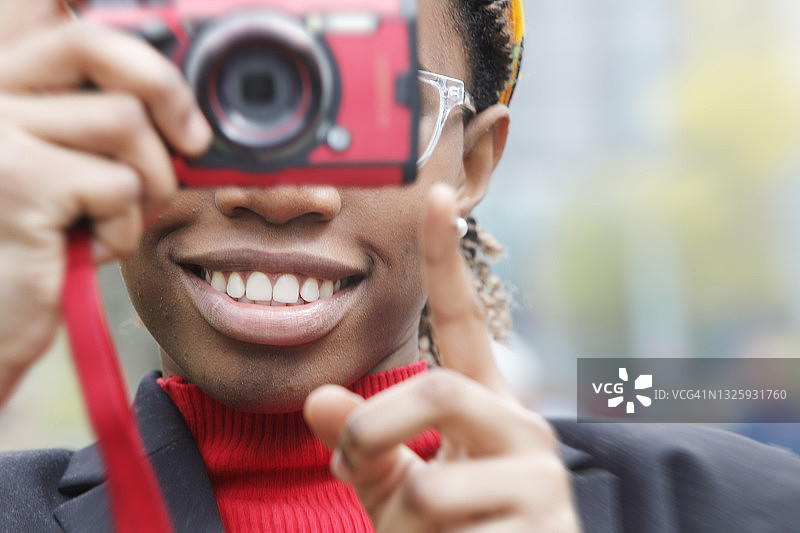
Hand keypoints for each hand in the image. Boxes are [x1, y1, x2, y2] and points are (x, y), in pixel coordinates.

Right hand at [0, 0, 211, 406]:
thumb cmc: (44, 244)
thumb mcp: (73, 169)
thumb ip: (104, 117)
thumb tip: (184, 102)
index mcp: (3, 80)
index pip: (38, 3)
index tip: (113, 4)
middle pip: (93, 41)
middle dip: (165, 91)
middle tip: (192, 142)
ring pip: (123, 123)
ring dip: (149, 184)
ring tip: (118, 218)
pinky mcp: (17, 180)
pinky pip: (120, 184)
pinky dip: (126, 226)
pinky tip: (93, 247)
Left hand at [305, 184, 580, 531]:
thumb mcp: (396, 489)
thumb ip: (361, 446)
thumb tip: (315, 397)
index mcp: (484, 405)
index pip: (463, 321)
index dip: (445, 260)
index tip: (432, 192)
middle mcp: (521, 426)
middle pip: (438, 390)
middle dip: (373, 428)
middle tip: (350, 459)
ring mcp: (540, 474)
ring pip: (430, 484)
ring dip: (397, 522)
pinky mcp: (546, 521)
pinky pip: (447, 527)